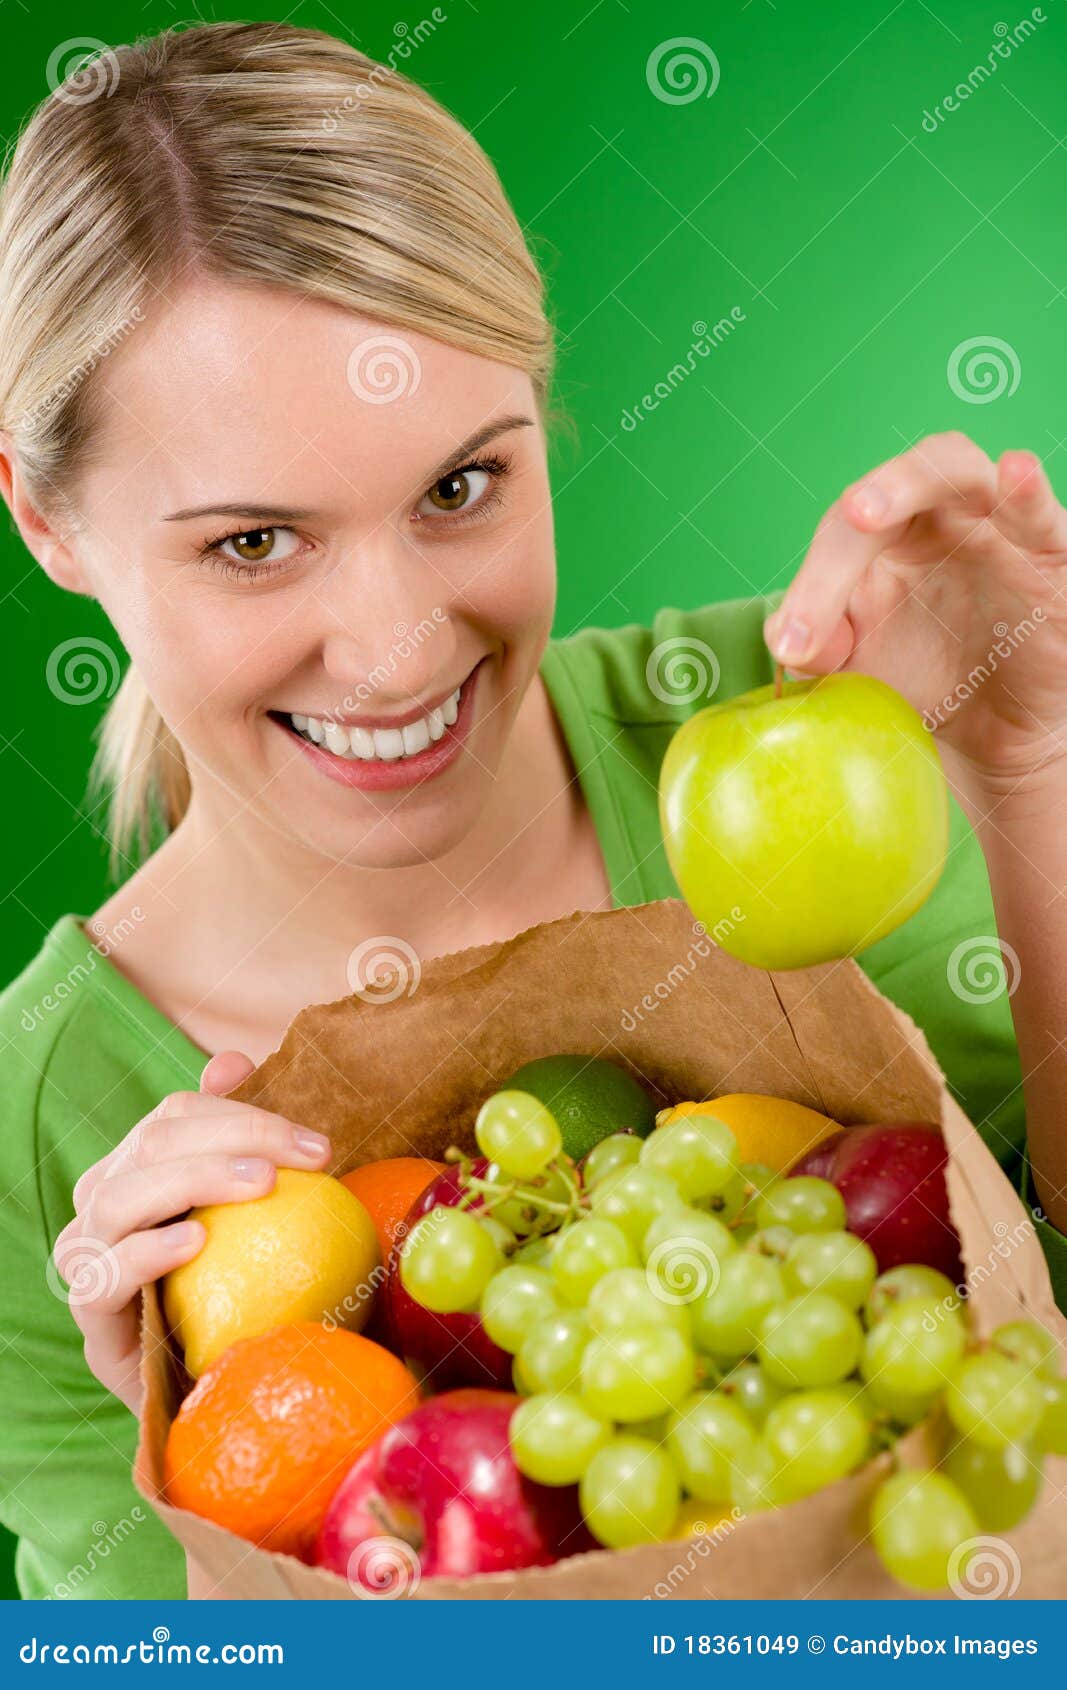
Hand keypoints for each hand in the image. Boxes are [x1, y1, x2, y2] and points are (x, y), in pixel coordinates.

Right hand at [52, 1050, 330, 1414]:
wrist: (208, 1381)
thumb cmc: (238, 1285)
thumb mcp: (251, 1211)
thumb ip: (240, 1138)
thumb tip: (233, 1062)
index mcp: (138, 1164)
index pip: (176, 1115)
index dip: (245, 1114)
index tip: (317, 1143)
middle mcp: (102, 1199)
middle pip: (154, 1143)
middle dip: (237, 1136)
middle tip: (310, 1158)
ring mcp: (87, 1254)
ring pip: (120, 1195)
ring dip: (196, 1180)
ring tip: (263, 1185)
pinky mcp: (89, 1312)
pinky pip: (104, 1272)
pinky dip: (147, 1251)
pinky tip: (195, 1242)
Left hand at [765, 432, 1066, 803]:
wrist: (990, 731)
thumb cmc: (920, 682)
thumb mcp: (858, 674)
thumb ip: (817, 653)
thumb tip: (786, 638)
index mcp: (883, 538)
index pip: (843, 536)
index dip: (814, 586)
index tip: (794, 646)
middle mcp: (937, 518)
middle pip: (899, 480)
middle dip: (866, 502)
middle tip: (848, 519)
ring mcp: (995, 529)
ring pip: (960, 471)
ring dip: (915, 481)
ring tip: (872, 508)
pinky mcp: (1050, 559)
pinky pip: (1043, 518)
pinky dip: (1028, 494)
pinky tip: (1015, 472)